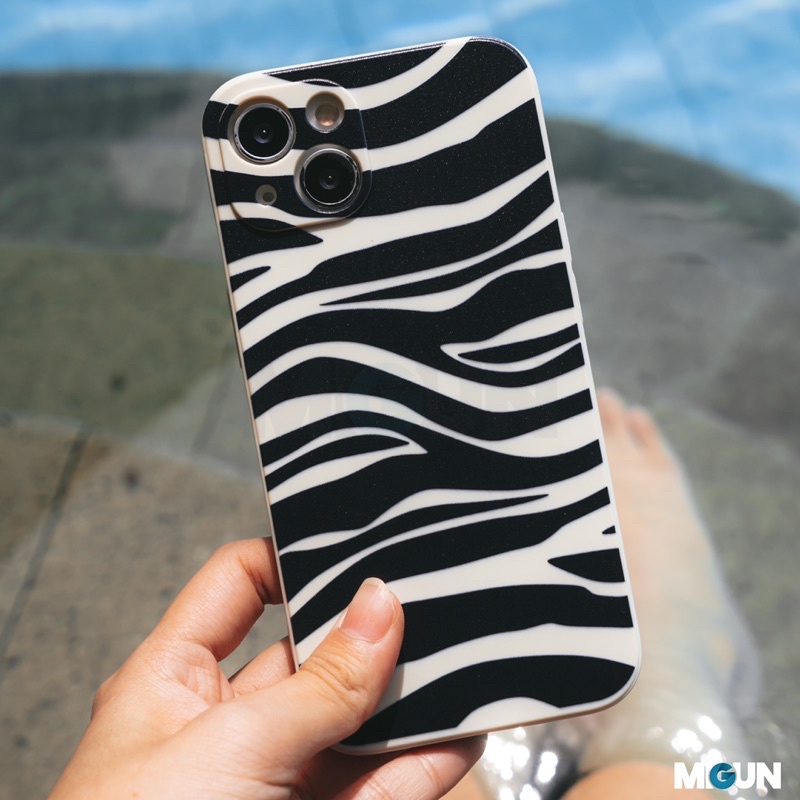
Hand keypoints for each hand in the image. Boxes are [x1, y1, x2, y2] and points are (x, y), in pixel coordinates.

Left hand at [51, 538, 483, 798]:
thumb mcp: (227, 747)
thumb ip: (317, 685)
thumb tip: (379, 607)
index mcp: (175, 681)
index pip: (237, 585)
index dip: (291, 558)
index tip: (353, 543)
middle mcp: (226, 724)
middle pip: (310, 654)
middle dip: (368, 630)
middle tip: (430, 599)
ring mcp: (274, 780)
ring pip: (353, 722)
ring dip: (408, 699)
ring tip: (465, 661)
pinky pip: (378, 784)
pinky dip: (422, 762)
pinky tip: (460, 735)